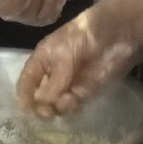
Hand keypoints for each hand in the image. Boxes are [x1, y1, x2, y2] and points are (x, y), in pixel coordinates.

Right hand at [16, 0, 142, 117]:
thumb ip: (53, 81)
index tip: (26, 111)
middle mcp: (54, 74)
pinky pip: (75, 105)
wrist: (118, 32)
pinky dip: (73, 107)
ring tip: (67, 100)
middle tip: (47, 112)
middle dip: (41, 107)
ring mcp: (70, 83)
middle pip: (40, 98)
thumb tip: (42, 105)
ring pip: (57, 105)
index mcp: (43, 60)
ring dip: (58, 107)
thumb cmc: (85, 34)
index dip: (24, 96)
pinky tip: (75, 100)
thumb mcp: (63, 54)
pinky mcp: (88, 90)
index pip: (27, 82)